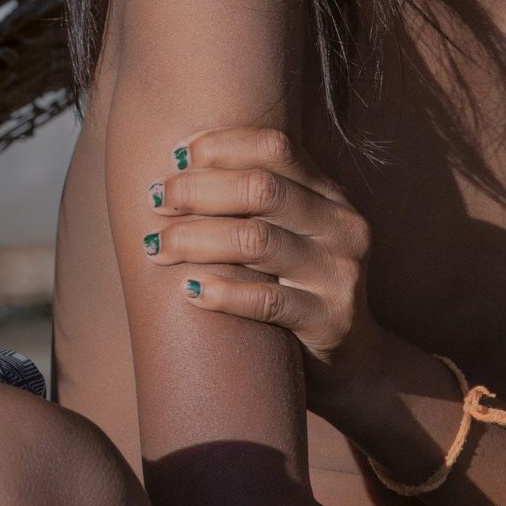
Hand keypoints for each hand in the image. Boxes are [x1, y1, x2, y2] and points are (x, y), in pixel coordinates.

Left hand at [144, 125, 380, 393]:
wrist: (349, 359)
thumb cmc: (295, 282)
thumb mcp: (286, 231)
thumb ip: (252, 199)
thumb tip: (175, 161)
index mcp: (329, 193)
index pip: (274, 147)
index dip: (221, 146)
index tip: (175, 157)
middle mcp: (341, 226)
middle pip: (260, 189)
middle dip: (197, 191)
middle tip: (156, 201)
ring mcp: (340, 274)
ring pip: (256, 240)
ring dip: (195, 239)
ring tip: (158, 246)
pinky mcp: (331, 321)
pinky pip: (267, 300)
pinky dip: (223, 292)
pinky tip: (190, 290)